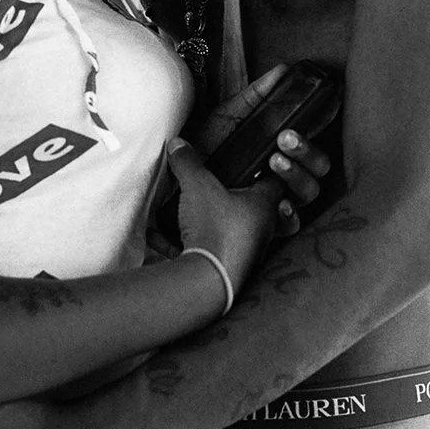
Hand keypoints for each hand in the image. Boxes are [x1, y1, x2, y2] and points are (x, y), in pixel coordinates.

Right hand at [165, 137, 278, 297]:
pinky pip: (199, 250)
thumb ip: (188, 163)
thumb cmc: (216, 230)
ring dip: (200, 221)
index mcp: (264, 207)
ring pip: (223, 231)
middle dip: (226, 197)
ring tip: (175, 210)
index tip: (254, 160)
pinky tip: (155, 235)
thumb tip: (179, 145)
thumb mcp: (199, 186)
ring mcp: (242, 253)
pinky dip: (178, 242)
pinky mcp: (221, 270)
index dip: (265, 167)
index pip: (275, 181)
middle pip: (247, 208)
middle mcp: (259, 232)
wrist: (208, 283)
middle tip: (210, 185)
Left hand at [189, 66, 331, 235]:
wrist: (177, 186)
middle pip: (319, 167)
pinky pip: (291, 225)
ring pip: (309, 193)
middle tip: (284, 138)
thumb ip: (254, 95)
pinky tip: (280, 205)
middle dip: (307, 150)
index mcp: (279, 149)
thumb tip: (281, 71)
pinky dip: (288, 215)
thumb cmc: (206, 150)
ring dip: (298, 175)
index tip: (315, 111)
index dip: (318, 128)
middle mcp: (283, 176)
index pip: (311, 141)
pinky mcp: (266, 227)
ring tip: (274, 162)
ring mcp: (277, 201)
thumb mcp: (227, 118)